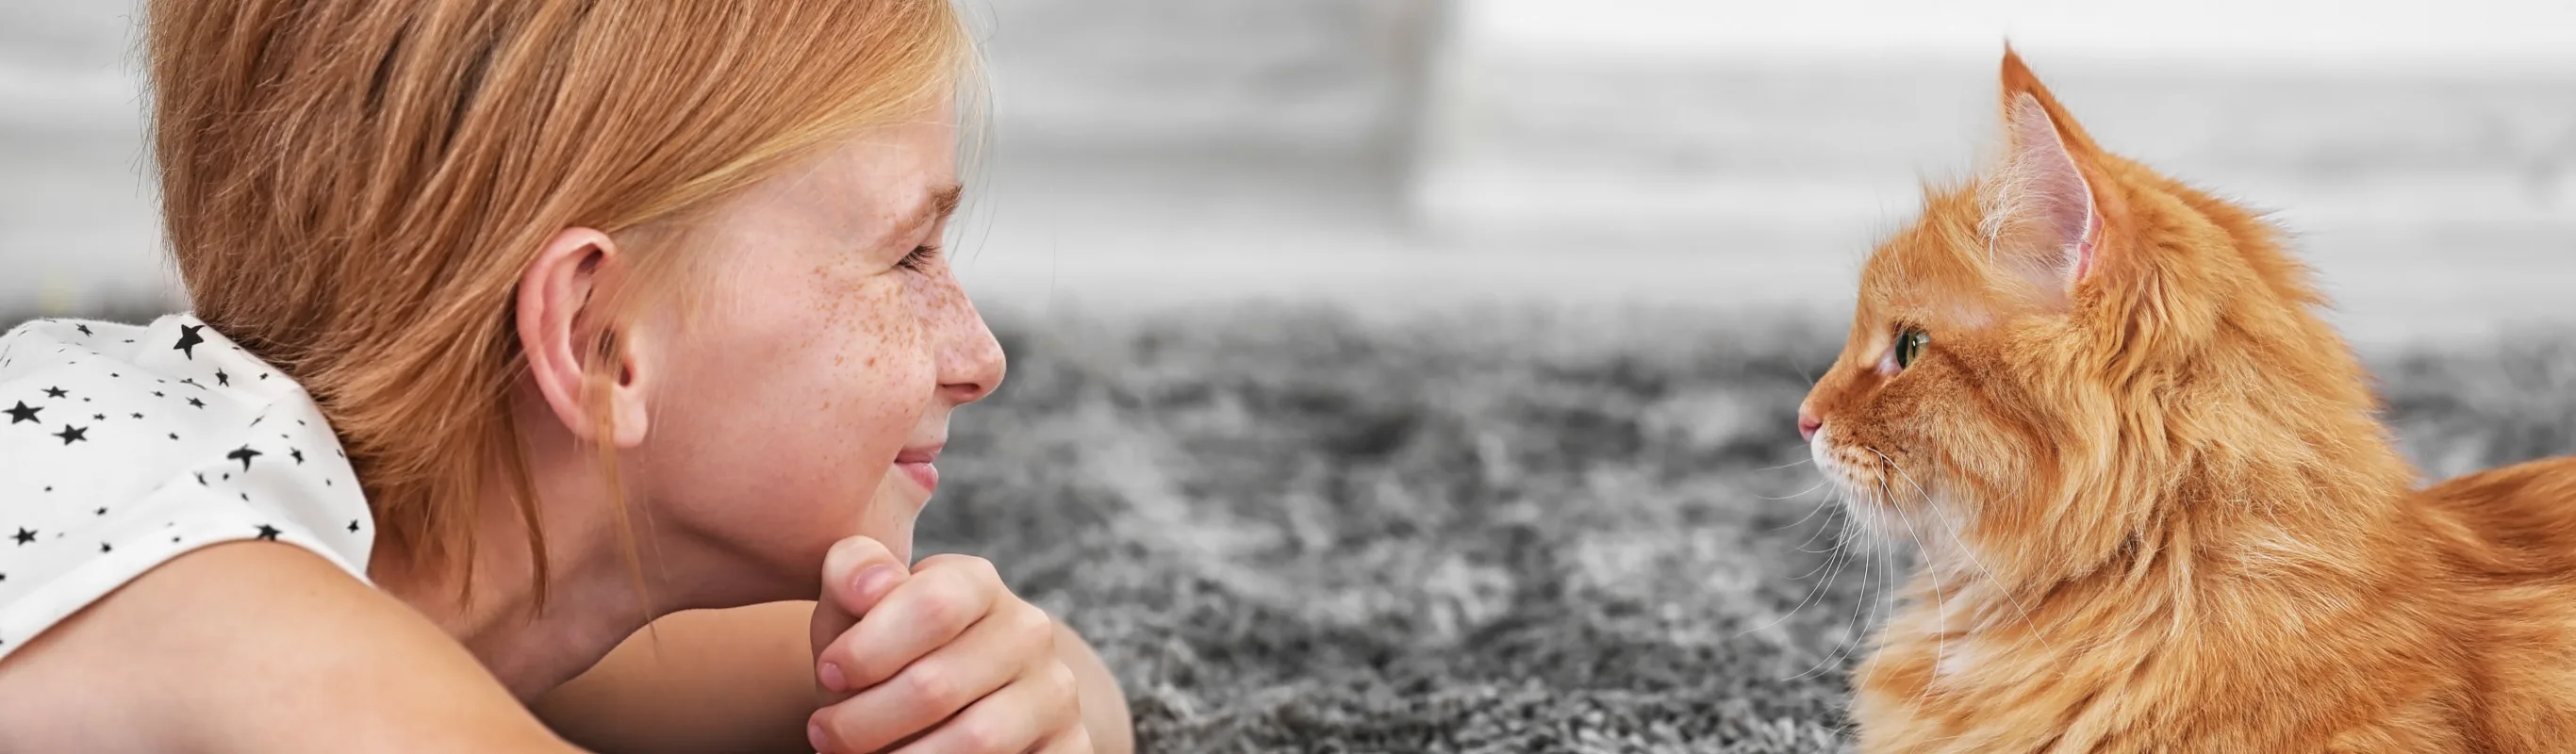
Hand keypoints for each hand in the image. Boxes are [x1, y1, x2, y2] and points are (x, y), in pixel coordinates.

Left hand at [805, 537, 1089, 753]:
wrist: (956, 702)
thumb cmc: (887, 654)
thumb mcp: (856, 611)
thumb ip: (852, 576)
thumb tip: (873, 585)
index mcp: (978, 583)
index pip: (933, 605)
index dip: (867, 649)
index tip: (827, 674)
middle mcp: (1029, 632)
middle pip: (937, 685)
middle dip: (862, 721)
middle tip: (825, 734)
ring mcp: (1056, 693)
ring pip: (975, 741)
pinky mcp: (1072, 745)